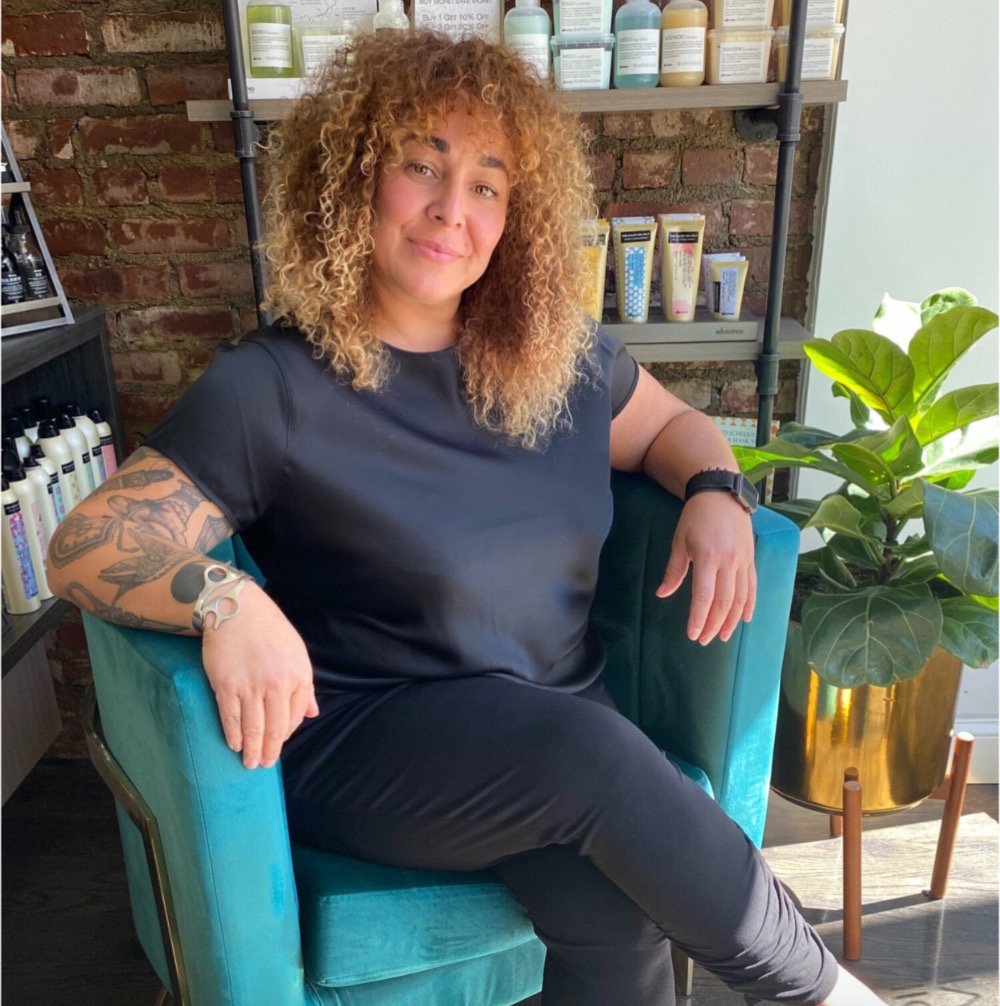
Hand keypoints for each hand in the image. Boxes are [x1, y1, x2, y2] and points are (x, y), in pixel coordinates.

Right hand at [201, 582, 318, 768]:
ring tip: (250, 762)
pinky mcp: (227, 686)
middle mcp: (277, 684)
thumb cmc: (269, 631)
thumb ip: (304, 687)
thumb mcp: (297, 653)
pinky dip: (233, 736)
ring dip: (252, 750)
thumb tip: (312, 714)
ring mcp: (251, 686)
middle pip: (275, 729)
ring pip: (253, 728)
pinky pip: (231, 719)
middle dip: (270, 750)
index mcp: (299, 676)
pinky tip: (234, 744)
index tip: (279, 743)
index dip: (286, 734)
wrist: (238, 609)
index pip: (294, 717)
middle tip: (264, 764)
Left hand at [655, 492, 756, 645]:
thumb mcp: (679, 541)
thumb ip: (674, 571)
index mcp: (707, 558)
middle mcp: (728, 562)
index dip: (699, 619)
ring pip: (740, 598)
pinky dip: (749, 605)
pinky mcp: (750, 558)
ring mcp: (743, 561)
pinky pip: (752, 586)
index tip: (693, 635)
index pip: (703, 597)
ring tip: (723, 636)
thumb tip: (662, 594)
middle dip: (714, 624)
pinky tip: (744, 619)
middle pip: (723, 602)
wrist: (721, 494)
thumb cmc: (695, 517)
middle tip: (705, 640)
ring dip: (731, 620)